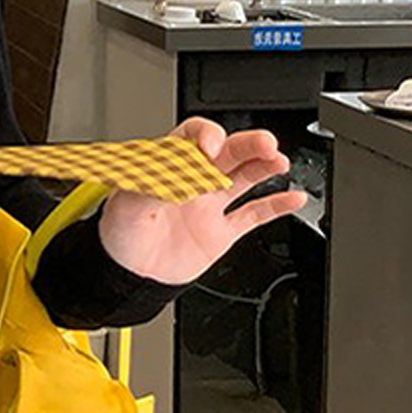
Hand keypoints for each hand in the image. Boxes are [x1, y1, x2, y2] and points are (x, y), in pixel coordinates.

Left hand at [97, 117, 307, 285]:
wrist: (126, 276)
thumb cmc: (117, 235)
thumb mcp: (126, 203)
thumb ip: (152, 185)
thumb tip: (178, 173)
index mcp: (167, 166)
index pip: (193, 136)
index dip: (206, 136)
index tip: (211, 147)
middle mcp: (192, 180)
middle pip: (227, 152)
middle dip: (248, 144)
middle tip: (265, 143)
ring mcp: (209, 205)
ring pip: (245, 177)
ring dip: (264, 166)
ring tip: (279, 160)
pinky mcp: (220, 232)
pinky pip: (254, 215)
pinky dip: (276, 206)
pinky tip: (293, 197)